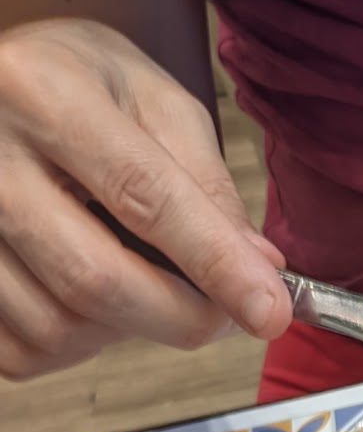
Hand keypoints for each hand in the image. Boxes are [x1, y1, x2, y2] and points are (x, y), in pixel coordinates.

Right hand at [0, 19, 291, 377]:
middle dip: (182, 318)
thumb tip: (258, 269)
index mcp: (45, 92)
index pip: (144, 196)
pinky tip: (92, 304)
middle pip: (95, 279)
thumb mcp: (154, 101)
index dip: (216, 265)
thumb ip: (208, 185)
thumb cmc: (77, 82)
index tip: (269, 312)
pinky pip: (19, 350)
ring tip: (148, 288)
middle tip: (227, 317)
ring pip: (56, 326)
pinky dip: (74, 346)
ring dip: (126, 332)